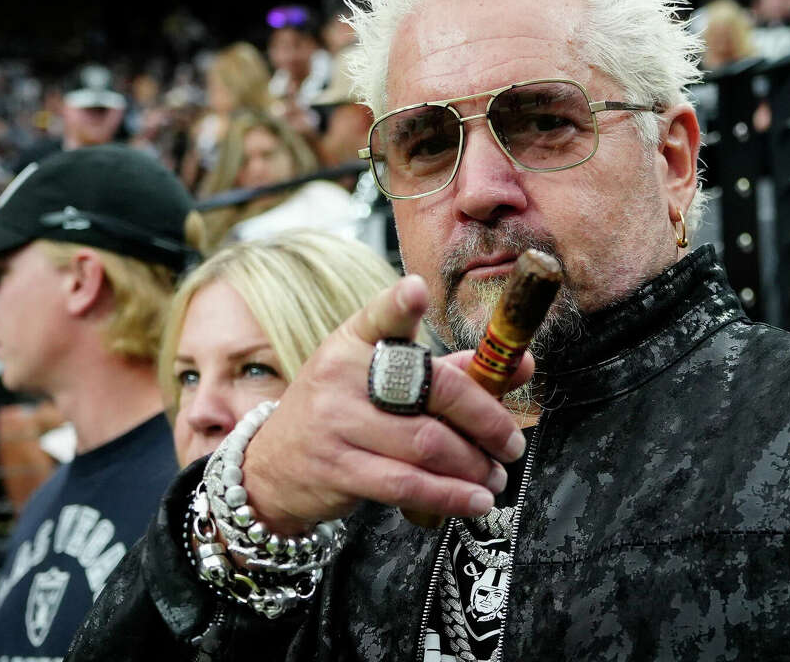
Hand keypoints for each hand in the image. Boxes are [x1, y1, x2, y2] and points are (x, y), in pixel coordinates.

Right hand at [241, 275, 530, 534]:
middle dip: (487, 418)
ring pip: (426, 443)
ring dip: (474, 464)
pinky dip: (450, 496)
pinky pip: (407, 485)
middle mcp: (341, 375)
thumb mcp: (376, 379)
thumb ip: (446, 370)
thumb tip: (519, 365)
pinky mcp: (338, 469)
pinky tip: (475, 500)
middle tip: (511, 440)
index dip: (400, 303)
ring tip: (495, 473)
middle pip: (432, 390)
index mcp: (353, 341)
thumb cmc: (340, 413)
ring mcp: (336, 423)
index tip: (418, 290)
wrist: (270, 468)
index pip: (380, 316)